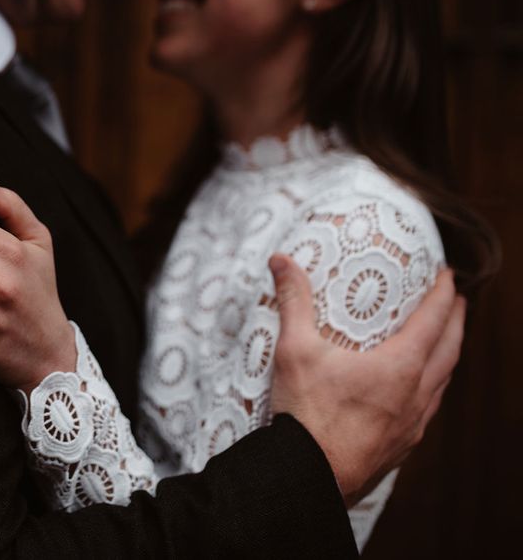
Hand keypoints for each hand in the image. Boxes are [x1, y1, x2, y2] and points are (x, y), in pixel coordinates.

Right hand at [268, 254, 464, 507]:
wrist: (308, 477)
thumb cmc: (306, 413)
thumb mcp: (295, 349)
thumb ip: (293, 301)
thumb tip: (281, 260)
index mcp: (398, 367)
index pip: (433, 321)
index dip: (443, 295)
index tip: (448, 277)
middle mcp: (415, 395)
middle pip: (450, 350)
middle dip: (456, 322)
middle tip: (457, 302)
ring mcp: (412, 425)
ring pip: (443, 383)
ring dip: (448, 357)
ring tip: (443, 343)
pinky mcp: (401, 446)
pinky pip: (429, 410)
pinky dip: (433, 389)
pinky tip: (419, 393)